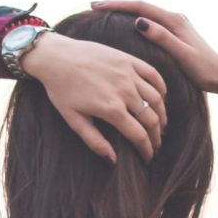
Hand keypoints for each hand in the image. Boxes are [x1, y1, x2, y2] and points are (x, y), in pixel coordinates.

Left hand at [20, 31, 167, 165]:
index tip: (148, 158)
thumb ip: (94, 141)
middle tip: (156, 145)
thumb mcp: (73, 119)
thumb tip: (113, 161)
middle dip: (156, 136)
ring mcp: (128, 73)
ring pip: (156, 99)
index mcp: (111, 109)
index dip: (147, 150)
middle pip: (151, 119)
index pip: (139, 135)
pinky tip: (161, 99)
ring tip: (160, 126)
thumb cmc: (61, 90)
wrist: (56, 57)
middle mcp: (124, 91)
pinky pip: (153, 74)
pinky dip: (161, 88)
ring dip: (162, 115)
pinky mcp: (128, 59)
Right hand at [90, 0, 217, 95]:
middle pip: (141, 6)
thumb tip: (140, 22)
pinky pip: (149, 22)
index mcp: (174, 21)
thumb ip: (162, 38)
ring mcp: (174, 25)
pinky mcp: (174, 33)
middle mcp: (174, 18)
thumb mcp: (181, 55)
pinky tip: (123, 26)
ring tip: (103, 12)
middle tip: (94, 5)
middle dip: (117, 5)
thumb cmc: (203, 70)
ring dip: (124, 11)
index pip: (141, 7)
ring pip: (144, 13)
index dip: (118, 5)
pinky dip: (133, 20)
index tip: (98, 6)